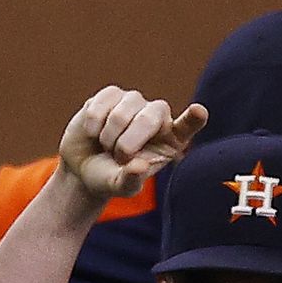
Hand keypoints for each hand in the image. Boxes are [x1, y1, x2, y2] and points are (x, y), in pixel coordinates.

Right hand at [58, 87, 207, 200]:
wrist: (82, 167)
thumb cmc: (110, 177)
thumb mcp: (120, 187)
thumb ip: (131, 180)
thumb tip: (139, 166)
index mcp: (170, 141)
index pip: (187, 126)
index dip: (193, 119)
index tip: (199, 112)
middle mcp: (157, 117)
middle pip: (151, 117)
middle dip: (129, 142)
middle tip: (119, 157)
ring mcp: (135, 102)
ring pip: (123, 112)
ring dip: (109, 136)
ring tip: (106, 146)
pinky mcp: (112, 94)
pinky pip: (103, 103)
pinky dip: (94, 123)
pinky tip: (93, 133)